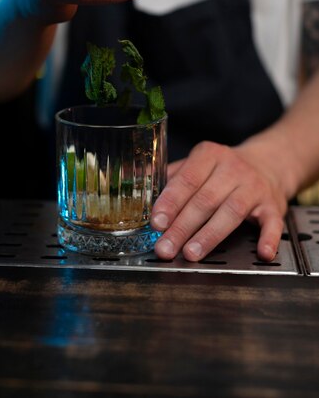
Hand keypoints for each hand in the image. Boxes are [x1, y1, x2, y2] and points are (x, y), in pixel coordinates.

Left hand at [151, 140, 288, 261]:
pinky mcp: (273, 205)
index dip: (170, 202)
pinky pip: (272, 223)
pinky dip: (268, 239)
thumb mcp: (198, 163)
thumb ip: (171, 177)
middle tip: (165, 247)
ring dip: (210, 235)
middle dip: (182, 227)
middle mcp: (233, 169)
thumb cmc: (223, 169)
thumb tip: (136, 191)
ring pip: (230, 212)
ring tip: (191, 253)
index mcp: (209, 155)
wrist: (268, 163)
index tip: (156, 222)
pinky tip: (261, 253)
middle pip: (205, 200)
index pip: (187, 179)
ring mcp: (254, 187)